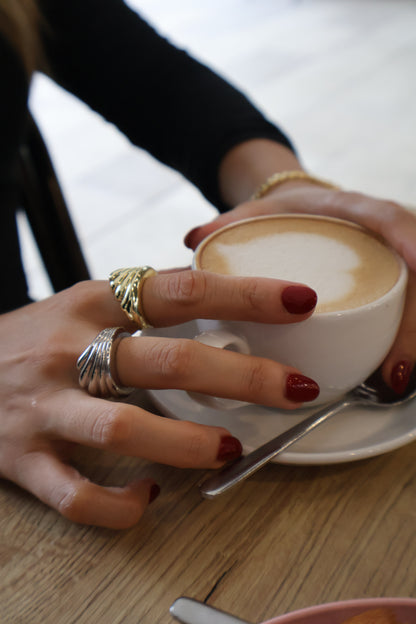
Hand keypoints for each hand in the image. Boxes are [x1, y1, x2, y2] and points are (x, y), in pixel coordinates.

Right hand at [0, 271, 317, 527]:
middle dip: (241, 376)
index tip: (299, 302)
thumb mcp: (81, 303)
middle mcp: (70, 350)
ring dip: (187, 443)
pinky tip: (147, 499)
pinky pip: (75, 494)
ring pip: (123, 428)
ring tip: (231, 447)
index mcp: (92, 304)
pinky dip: (118, 505)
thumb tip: (222, 296)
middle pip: (166, 360)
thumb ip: (143, 302)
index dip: (244, 295)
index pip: (179, 291)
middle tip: (296, 388)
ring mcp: (45, 407)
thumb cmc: (33, 337)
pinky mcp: (24, 459)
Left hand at [184, 184, 415, 391]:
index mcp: (348, 210)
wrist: (298, 208)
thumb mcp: (255, 213)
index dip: (407, 238)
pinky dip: (402, 342)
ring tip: (391, 380)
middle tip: (393, 368)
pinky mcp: (384, 284)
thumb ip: (228, 223)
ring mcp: (386, 261)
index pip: (387, 217)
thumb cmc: (281, 214)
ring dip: (410, 341)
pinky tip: (390, 377)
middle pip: (413, 275)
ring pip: (415, 297)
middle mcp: (377, 236)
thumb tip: (193, 239)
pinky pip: (404, 311)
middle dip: (413, 322)